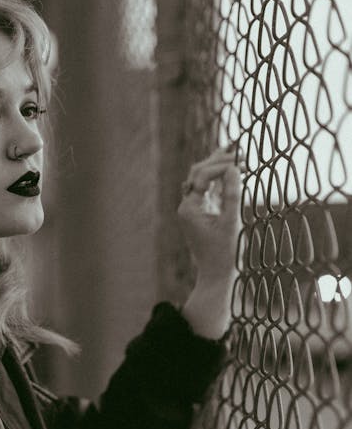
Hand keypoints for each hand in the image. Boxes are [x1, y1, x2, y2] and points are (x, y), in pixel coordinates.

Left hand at [177, 145, 242, 283]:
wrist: (217, 275)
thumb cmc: (225, 252)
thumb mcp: (232, 222)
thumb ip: (232, 195)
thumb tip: (234, 169)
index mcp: (189, 209)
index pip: (201, 177)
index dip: (220, 166)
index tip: (240, 163)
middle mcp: (187, 207)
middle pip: (198, 174)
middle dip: (217, 162)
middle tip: (238, 153)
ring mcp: (193, 210)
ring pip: (201, 180)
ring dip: (217, 167)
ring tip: (234, 154)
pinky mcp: (201, 213)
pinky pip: (207, 190)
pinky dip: (218, 179)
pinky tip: (230, 169)